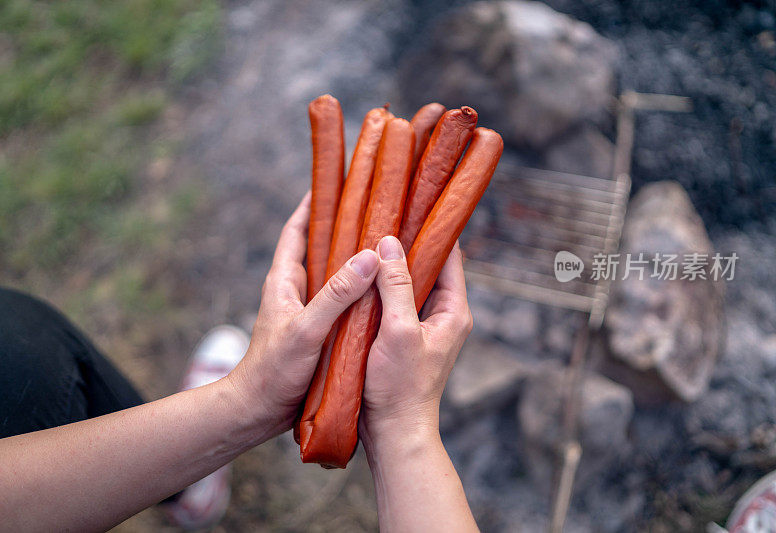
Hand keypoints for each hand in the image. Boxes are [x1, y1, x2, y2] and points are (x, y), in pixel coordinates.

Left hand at [224, 192, 378, 435]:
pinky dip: (358, 292)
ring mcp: (306, 311)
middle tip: (375, 212)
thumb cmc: (274, 370)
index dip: (313, 206)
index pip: (296, 231)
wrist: (257, 411)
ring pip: (333, 277)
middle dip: (343, 230)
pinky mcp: (317, 331)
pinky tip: (382, 294)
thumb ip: (336, 295)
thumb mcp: (306, 330)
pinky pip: (341, 302)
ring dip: (354, 262)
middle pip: (319, 249)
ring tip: (386, 246)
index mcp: (284, 281)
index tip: (334, 184)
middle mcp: (294, 291)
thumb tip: (369, 256)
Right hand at [360, 235, 471, 443]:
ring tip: (368, 239)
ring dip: (392, 266)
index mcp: (453, 310)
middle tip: (381, 217)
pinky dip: (381, 287)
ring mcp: (424, 326)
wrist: (394, 432)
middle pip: (428, 266)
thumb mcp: (398, 331)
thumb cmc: (400, 387)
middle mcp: (443, 314)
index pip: (450, 255)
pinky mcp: (404, 336)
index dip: (433, 227)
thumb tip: (389, 243)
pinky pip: (396, 301)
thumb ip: (396, 287)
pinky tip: (361, 276)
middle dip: (406, 243)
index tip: (412, 202)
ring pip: (409, 283)